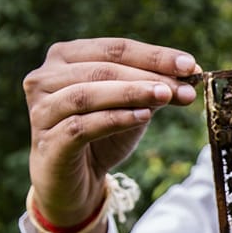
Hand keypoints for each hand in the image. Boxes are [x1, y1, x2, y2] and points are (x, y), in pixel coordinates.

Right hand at [23, 38, 199, 232]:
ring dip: (130, 93)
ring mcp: (41, 111)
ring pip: (86, 94)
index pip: (114, 48)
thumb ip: (153, 88)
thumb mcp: (131, 106)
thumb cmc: (100, 136)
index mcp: (65, 57)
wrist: (75, 183)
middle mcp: (45, 78)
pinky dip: (114, 119)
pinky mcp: (46, 143)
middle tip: (183, 87)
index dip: (154, 55)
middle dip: (147, 75)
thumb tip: (190, 73)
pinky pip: (81, 126)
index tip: (189, 65)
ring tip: (165, 96)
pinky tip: (143, 117)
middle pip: (101, 68)